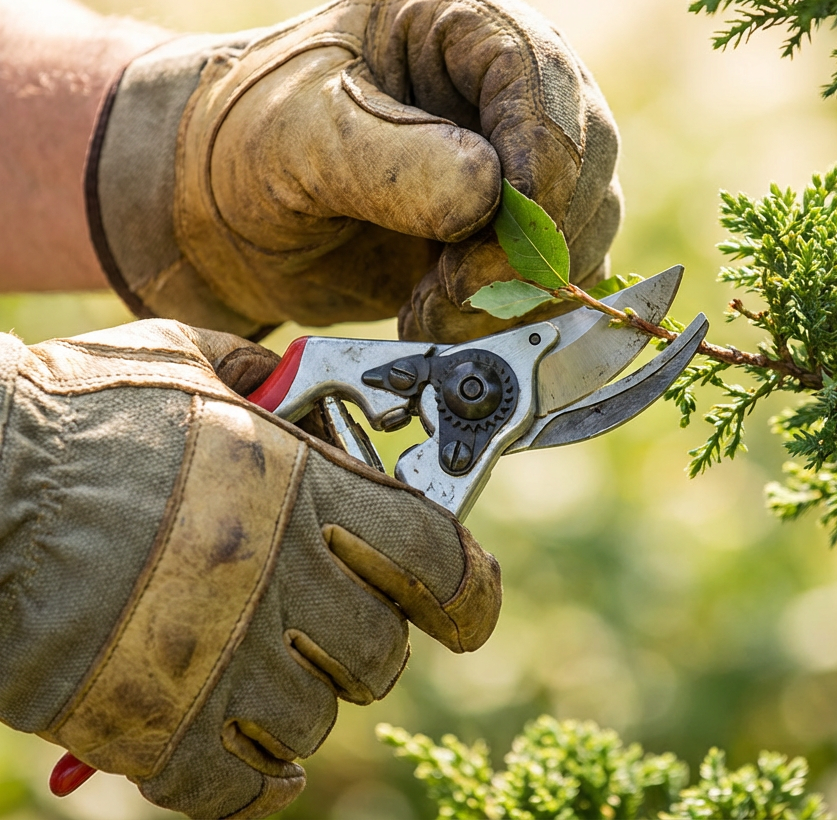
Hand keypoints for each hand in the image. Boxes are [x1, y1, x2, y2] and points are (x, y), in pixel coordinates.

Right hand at [0, 321, 499, 818]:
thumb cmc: (72, 410)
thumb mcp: (181, 356)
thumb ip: (257, 370)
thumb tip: (295, 379)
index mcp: (303, 490)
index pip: (438, 562)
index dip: (468, 591)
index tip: (467, 604)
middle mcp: (280, 580)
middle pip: (383, 653)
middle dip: (369, 639)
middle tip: (334, 618)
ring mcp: (219, 664)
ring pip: (317, 721)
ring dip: (305, 701)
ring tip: (265, 665)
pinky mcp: (152, 728)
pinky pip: (240, 789)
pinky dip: (257, 782)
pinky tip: (253, 758)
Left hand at [91, 0, 621, 340]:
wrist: (217, 214)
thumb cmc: (242, 144)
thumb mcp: (296, 136)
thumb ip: (389, 160)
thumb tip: (488, 197)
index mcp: (460, 19)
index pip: (542, 78)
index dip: (539, 166)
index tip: (490, 247)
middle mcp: (505, 82)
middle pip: (585, 158)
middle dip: (531, 244)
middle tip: (454, 294)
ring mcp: (517, 158)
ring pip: (582, 227)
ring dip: (521, 290)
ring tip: (431, 311)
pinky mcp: (510, 230)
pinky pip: (555, 277)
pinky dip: (514, 315)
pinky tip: (446, 321)